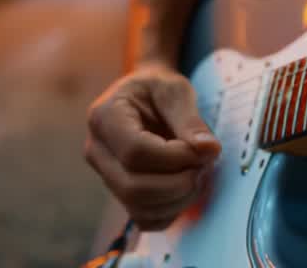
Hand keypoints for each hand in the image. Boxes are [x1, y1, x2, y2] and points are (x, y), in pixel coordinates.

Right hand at [85, 63, 221, 230]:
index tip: (202, 149)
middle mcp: (97, 151)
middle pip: (133, 187)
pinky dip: (172, 211)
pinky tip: (186, 188)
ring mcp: (106, 176)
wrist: (145, 96)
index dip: (175, 158)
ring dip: (179, 199)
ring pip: (139, 207)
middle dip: (178, 183)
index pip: (136, 152)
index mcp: (104, 117)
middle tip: (204, 165)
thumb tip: (209, 151)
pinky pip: (145, 219)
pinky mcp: (121, 193)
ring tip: (199, 173)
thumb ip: (190, 119)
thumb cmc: (158, 88)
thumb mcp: (176, 89)